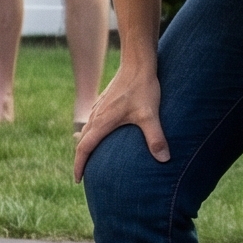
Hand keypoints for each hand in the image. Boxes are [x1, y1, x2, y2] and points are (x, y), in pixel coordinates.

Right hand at [74, 62, 166, 180]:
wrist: (137, 64)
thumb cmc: (143, 88)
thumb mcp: (150, 114)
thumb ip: (156, 138)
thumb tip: (164, 160)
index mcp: (102, 122)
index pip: (84, 148)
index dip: (79, 165)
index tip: (78, 179)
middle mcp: (96, 116)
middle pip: (82, 141)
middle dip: (81, 159)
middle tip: (83, 173)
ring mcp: (99, 108)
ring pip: (86, 131)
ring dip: (85, 145)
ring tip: (91, 157)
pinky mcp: (104, 102)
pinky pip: (92, 122)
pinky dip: (91, 133)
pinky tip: (101, 134)